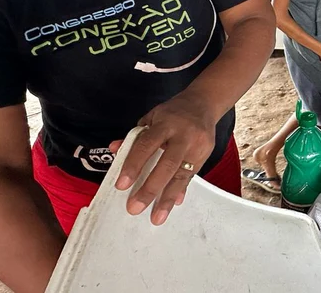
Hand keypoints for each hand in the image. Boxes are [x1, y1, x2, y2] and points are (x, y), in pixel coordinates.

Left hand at [111, 93, 216, 225]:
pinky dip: (180, 191)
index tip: (122, 185)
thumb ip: (135, 136)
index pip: (146, 145)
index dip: (133, 165)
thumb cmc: (173, 113)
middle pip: (167, 164)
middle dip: (150, 188)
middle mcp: (184, 135)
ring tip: (156, 218)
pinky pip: (190, 177)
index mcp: (166, 123)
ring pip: (181, 175)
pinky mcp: (205, 155)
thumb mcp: (151, 117)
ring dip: (167, 198)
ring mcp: (197, 146)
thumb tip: (115, 150)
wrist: (204, 103)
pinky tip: (172, 204)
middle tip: (135, 207)